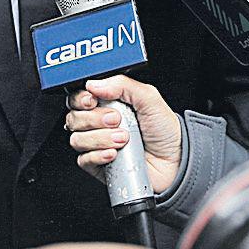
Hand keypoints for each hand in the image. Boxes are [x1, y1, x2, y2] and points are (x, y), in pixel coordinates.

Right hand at [65, 75, 182, 193]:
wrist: (175, 161)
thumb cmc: (164, 131)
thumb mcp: (149, 98)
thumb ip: (123, 85)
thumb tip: (94, 83)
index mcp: (107, 103)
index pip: (79, 97)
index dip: (81, 98)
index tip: (93, 100)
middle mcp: (99, 123)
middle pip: (74, 117)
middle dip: (94, 118)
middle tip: (116, 120)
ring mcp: (97, 145)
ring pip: (77, 139)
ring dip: (100, 138)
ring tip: (123, 139)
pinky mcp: (98, 165)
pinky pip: (83, 159)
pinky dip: (97, 155)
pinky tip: (114, 153)